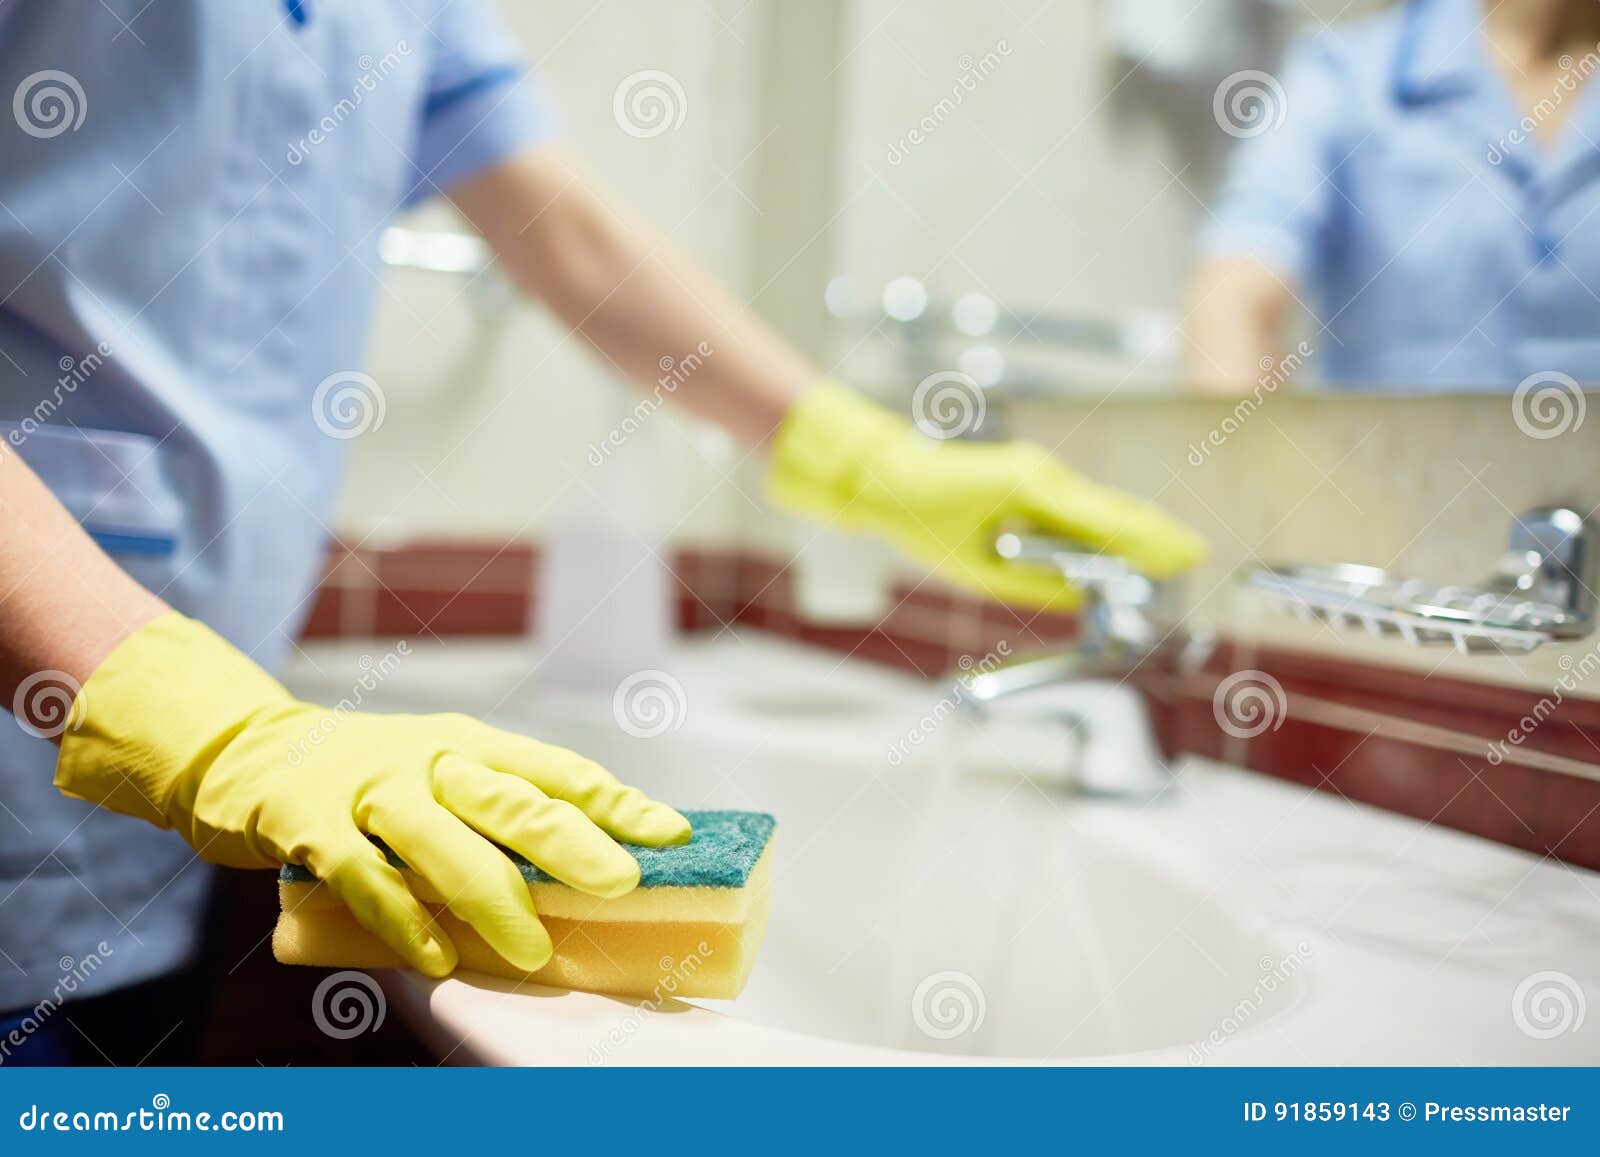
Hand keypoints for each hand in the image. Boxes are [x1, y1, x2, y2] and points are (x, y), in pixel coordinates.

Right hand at [54, 614, 689, 976]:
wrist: (246, 751)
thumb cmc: (367, 774)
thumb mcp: (440, 770)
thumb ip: (496, 812)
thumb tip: (587, 866)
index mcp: (471, 742)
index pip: (557, 771)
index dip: (616, 801)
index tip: (670, 833)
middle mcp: (429, 758)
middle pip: (510, 800)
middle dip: (571, 843)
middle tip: (621, 883)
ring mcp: (370, 788)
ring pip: (442, 841)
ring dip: (493, 897)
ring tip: (535, 948)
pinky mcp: (310, 823)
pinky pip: (365, 876)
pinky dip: (402, 918)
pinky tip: (434, 956)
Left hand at [767, 382, 1206, 608]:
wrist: (886, 476)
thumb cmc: (921, 518)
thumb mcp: (976, 569)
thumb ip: (1034, 585)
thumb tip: (1080, 598)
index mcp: (1031, 489)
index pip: (1106, 521)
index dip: (1149, 542)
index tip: (1185, 555)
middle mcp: (1042, 474)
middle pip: (1112, 509)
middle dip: (1152, 536)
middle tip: (1191, 556)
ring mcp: (1037, 472)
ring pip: (1097, 507)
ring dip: (1129, 534)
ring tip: (1166, 558)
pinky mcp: (1028, 477)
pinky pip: (1075, 506)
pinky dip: (1101, 527)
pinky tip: (1119, 545)